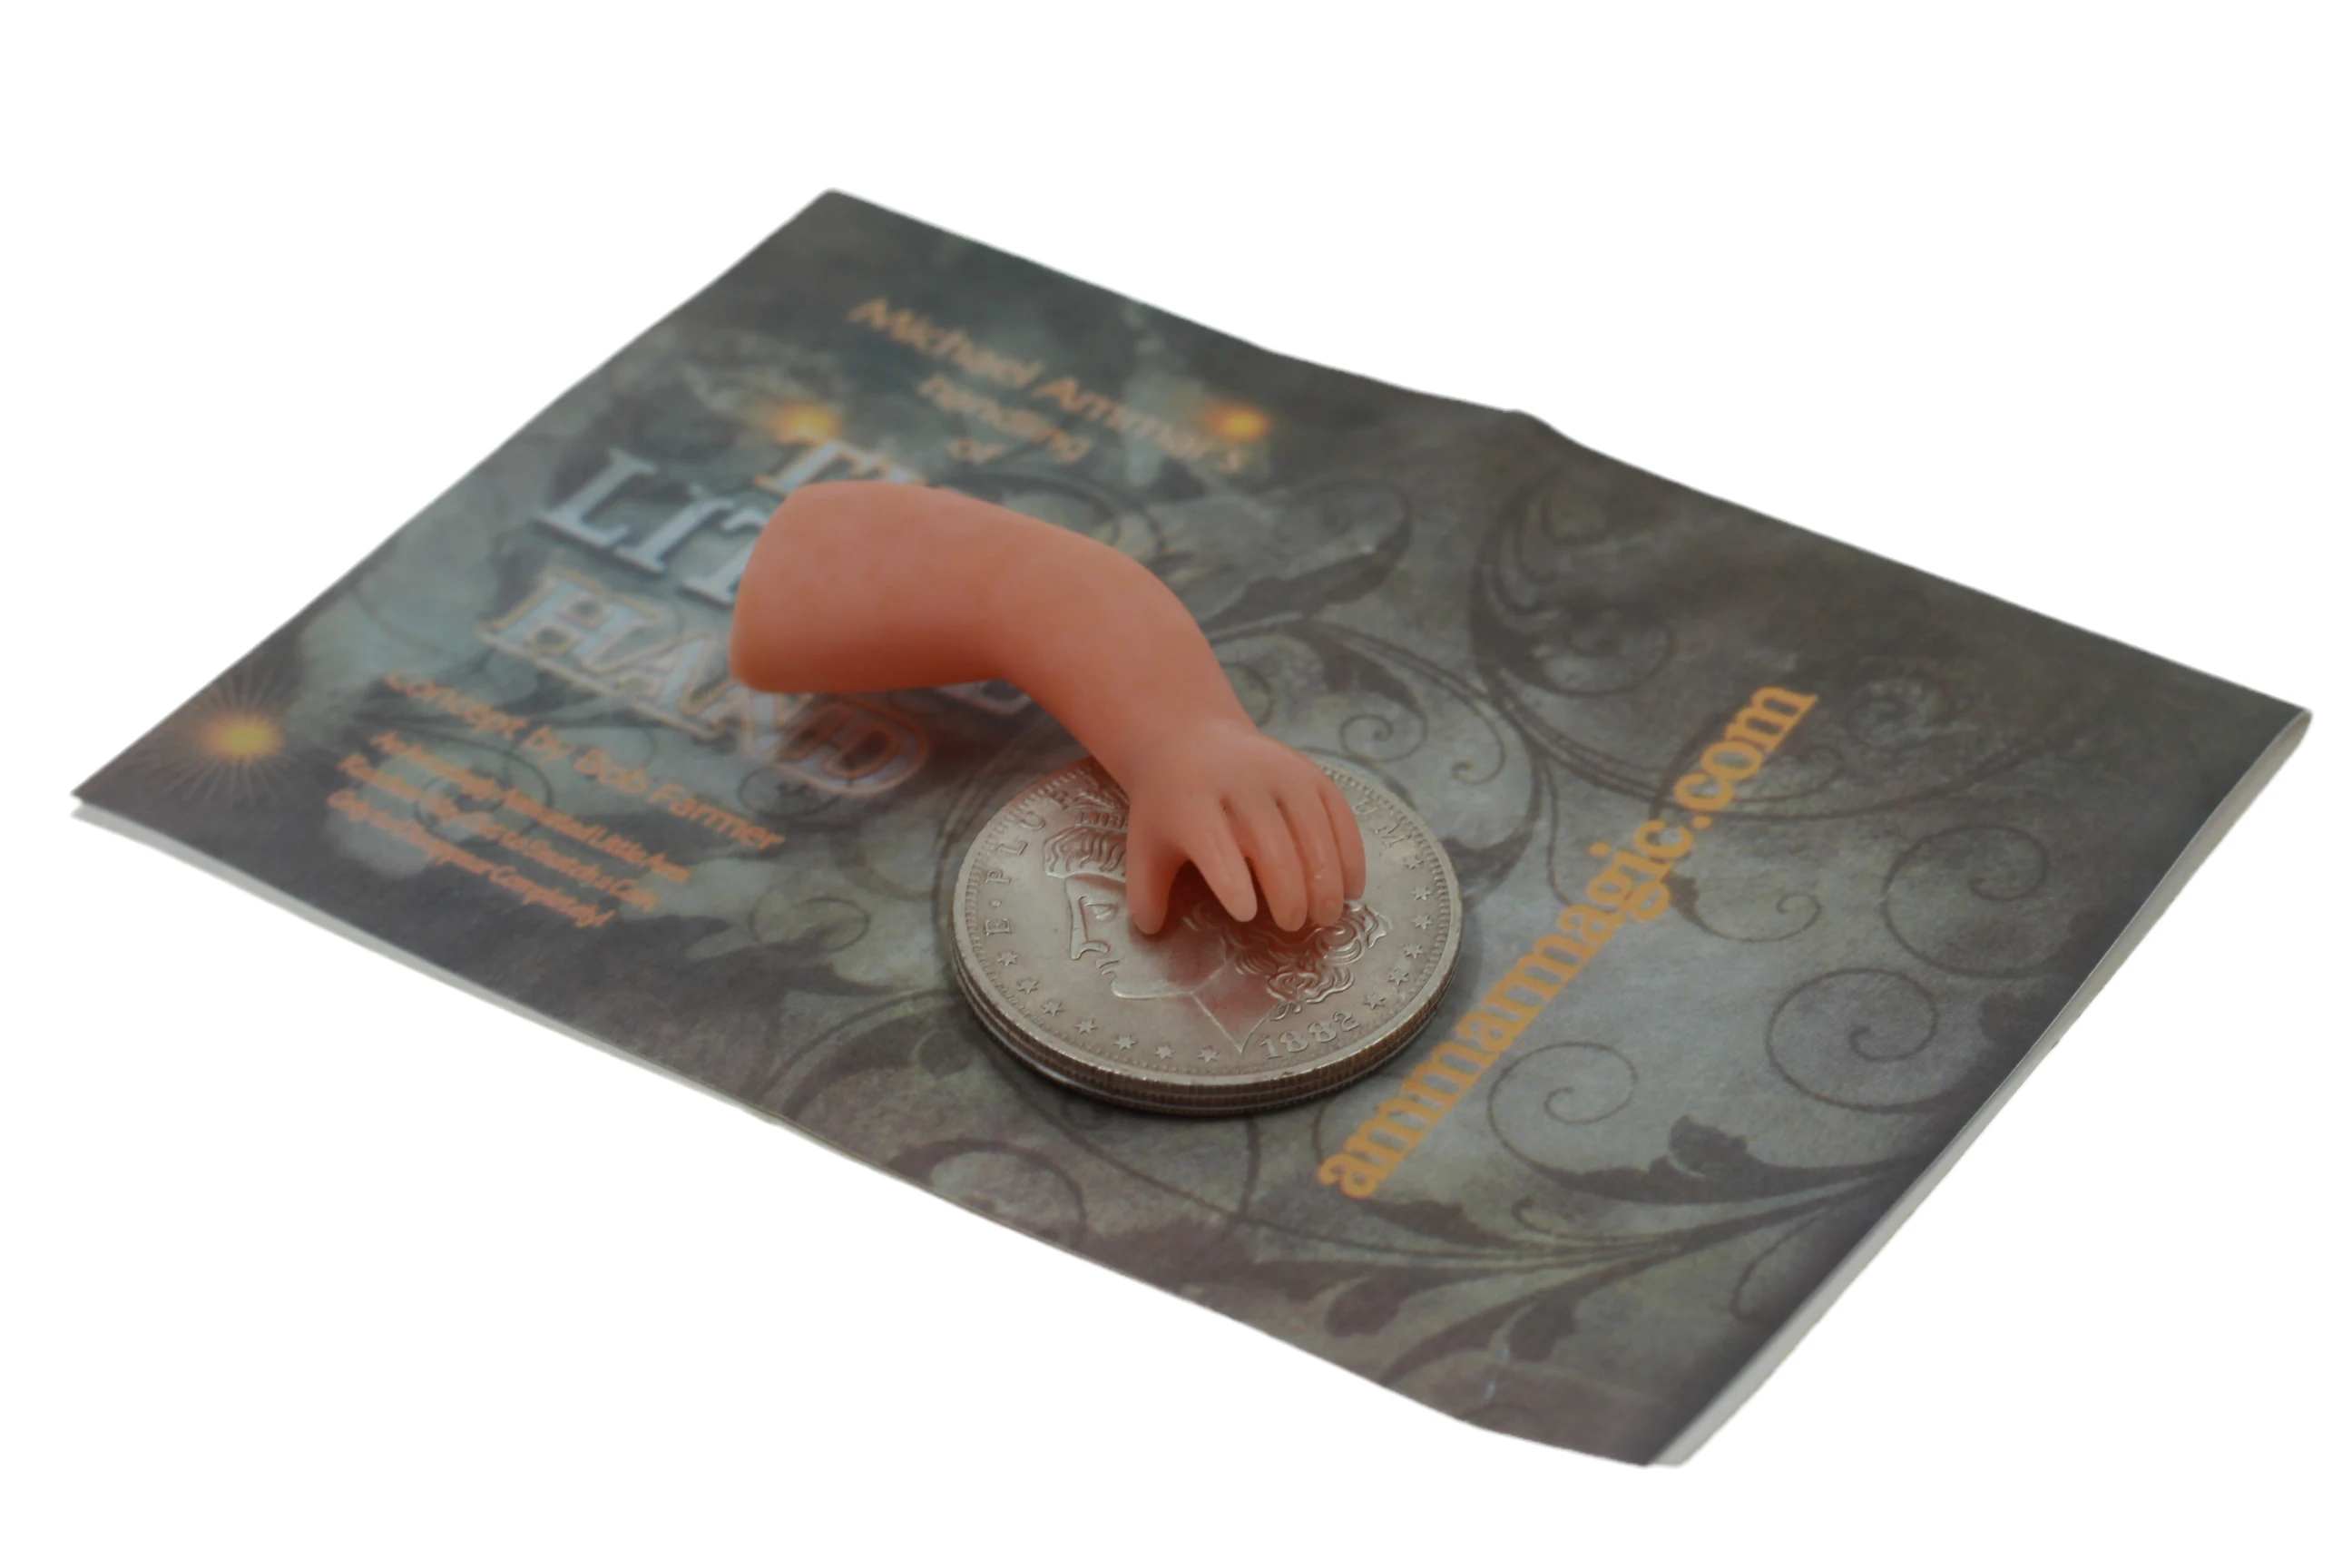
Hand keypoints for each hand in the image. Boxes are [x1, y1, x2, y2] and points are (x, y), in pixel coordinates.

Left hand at [1117, 719, 1368, 934]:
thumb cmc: (1169, 806)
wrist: (1191, 740)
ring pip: (1312, 830)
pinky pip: (1339, 815)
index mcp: (1191, 802)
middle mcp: (1239, 782)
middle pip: (1271, 843)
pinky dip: (1350, 854)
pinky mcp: (1310, 773)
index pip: (1214, 843)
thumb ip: (1146, 891)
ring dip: (1325, 879)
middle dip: (1288, 891)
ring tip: (1326, 916)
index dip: (1231, 879)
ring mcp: (1280, 773)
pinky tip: (1351, 889)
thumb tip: (1153, 931)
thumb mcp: (1145, 844)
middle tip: (1293, 926)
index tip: (1247, 914)